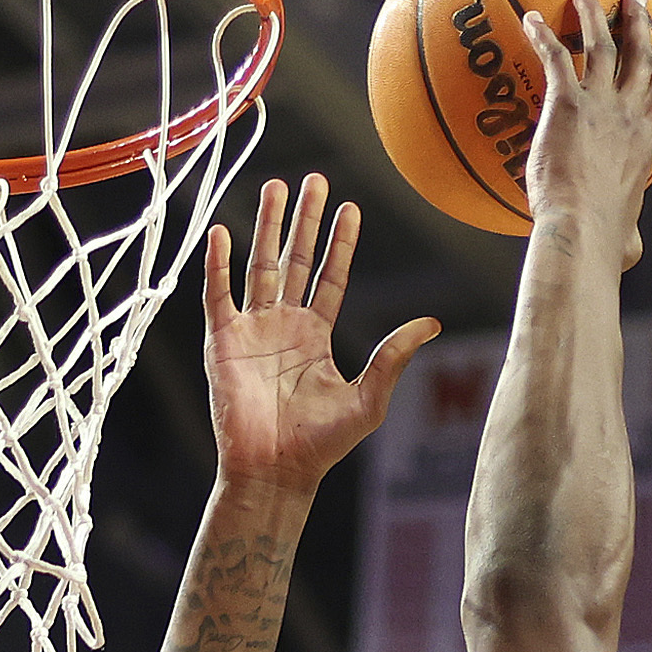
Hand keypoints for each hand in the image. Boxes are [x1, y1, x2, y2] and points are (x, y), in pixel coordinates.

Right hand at [204, 175, 440, 499]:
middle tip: (314, 180)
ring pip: (259, 266)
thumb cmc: (321, 444)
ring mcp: (251, 330)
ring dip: (266, 227)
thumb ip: (394, 356)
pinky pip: (218, 294)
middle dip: (304, 220)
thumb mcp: (368, 397)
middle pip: (295, 260)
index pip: (329, 277)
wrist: (274, 471)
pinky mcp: (222, 342)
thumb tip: (433, 322)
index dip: (341, 243)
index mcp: (315, 335)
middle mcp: (283, 325)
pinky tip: (221, 232)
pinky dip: (217, 264)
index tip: (350, 207)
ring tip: (275, 186)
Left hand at [515, 0, 651, 270]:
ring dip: (595, 15)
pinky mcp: (569, 104)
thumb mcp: (625, 239)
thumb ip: (628, 238)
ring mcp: (602, 105)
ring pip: (602, 46)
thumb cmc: (601, 241)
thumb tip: (630, 253)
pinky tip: (529, 18)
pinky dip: (544, 36)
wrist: (581, 230)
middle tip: (635, 0)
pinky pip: (557, 59)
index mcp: (646, 142)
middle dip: (639, 25)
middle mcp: (630, 115)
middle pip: (639, 58)